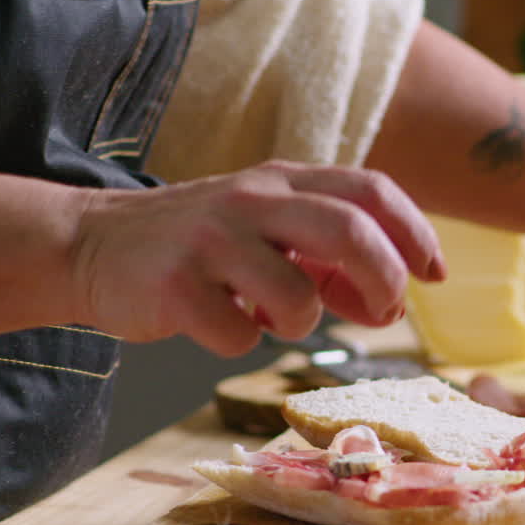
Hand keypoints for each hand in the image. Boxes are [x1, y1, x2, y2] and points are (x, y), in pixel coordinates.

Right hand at [70, 161, 445, 355]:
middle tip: (387, 312)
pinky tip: (221, 324)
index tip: (435, 274)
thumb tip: (390, 304)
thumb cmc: (199, 245)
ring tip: (274, 318)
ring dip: (302, 322)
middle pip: (350, 231)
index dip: (415, 232)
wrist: (89, 244)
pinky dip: (242, 343)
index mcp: (281, 181)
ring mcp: (210, 241)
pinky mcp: (173, 286)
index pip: (370, 190)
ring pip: (297, 296)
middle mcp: (250, 200)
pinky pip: (237, 336)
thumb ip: (330, 259)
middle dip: (384, 279)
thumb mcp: (267, 231)